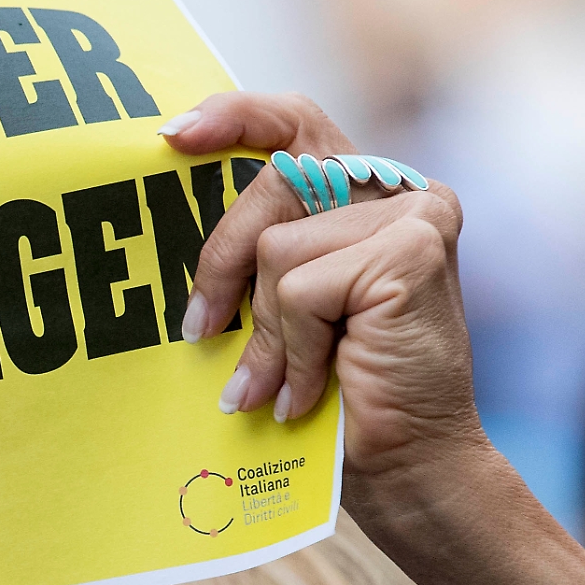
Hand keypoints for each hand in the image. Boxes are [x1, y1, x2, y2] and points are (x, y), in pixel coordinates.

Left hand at [164, 92, 481, 477]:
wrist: (410, 466)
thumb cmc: (343, 393)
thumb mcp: (291, 309)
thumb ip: (262, 255)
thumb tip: (173, 220)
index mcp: (369, 193)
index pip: (294, 124)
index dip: (233, 118)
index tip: (171, 136)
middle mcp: (400, 191)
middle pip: (272, 186)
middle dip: (224, 265)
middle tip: (201, 331)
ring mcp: (413, 216)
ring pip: (278, 249)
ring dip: (266, 332)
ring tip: (279, 386)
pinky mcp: (409, 252)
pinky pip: (300, 291)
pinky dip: (292, 352)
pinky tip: (307, 392)